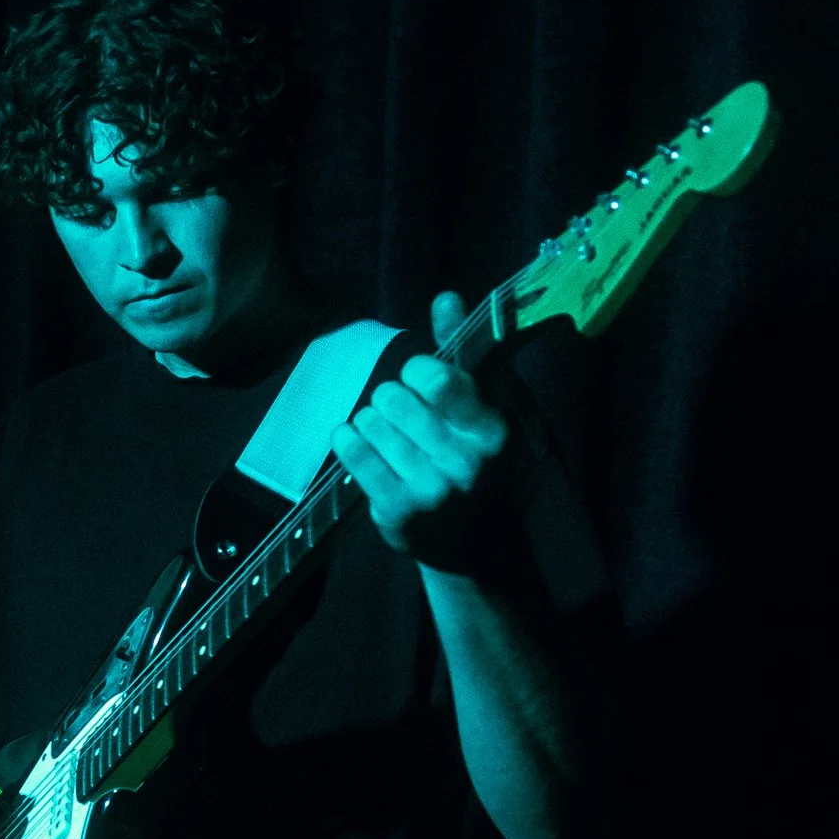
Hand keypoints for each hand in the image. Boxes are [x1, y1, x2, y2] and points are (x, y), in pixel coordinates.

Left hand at [332, 291, 515, 566]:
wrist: (468, 542)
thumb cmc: (469, 460)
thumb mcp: (477, 409)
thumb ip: (460, 352)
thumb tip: (446, 296)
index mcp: (490, 430)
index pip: (441, 382)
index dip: (418, 371)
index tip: (416, 377)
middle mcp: (464, 462)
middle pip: (397, 399)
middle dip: (390, 397)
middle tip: (397, 409)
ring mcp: (431, 490)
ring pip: (373, 425)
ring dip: (370, 421)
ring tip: (381, 431)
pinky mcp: (399, 511)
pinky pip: (356, 458)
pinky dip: (347, 440)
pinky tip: (349, 435)